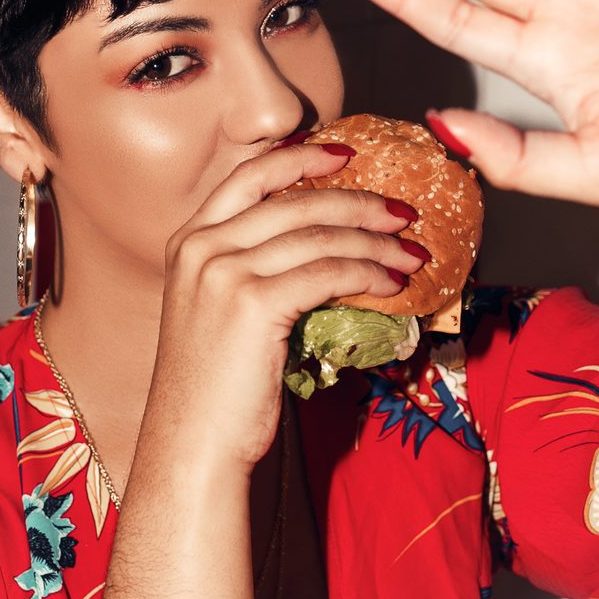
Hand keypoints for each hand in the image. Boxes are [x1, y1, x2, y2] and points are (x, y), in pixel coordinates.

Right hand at [146, 143, 424, 467]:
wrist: (192, 444)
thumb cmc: (213, 389)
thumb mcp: (218, 312)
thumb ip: (253, 271)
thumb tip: (321, 252)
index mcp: (187, 240)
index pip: (249, 176)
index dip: (301, 158)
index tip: (344, 154)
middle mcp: (200, 247)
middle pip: (294, 200)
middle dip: (357, 201)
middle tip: (401, 211)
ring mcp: (223, 272)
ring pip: (319, 236)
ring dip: (375, 243)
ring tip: (411, 255)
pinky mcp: (252, 304)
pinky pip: (328, 273)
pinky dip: (368, 275)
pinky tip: (391, 286)